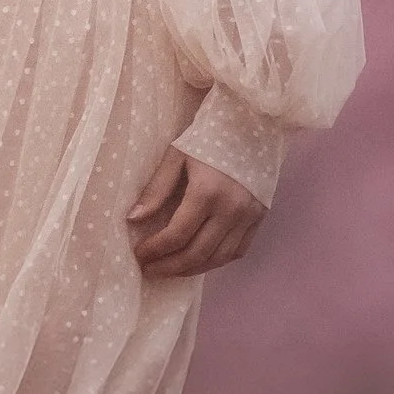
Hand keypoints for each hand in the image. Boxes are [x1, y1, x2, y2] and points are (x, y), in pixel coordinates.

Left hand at [126, 145, 266, 279]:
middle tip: (150, 270)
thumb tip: (133, 219)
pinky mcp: (260, 218)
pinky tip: (198, 261)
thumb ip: (156, 190)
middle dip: (170, 267)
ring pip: (218, 258)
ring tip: (170, 269)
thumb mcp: (176, 156)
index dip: (155, 249)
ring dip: (192, 269)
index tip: (139, 255)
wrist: (251, 123)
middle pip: (197, 253)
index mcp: (207, 192)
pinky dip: (216, 261)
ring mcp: (249, 216)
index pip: (177, 234)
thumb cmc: (208, 136)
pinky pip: (237, 251)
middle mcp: (231, 209)